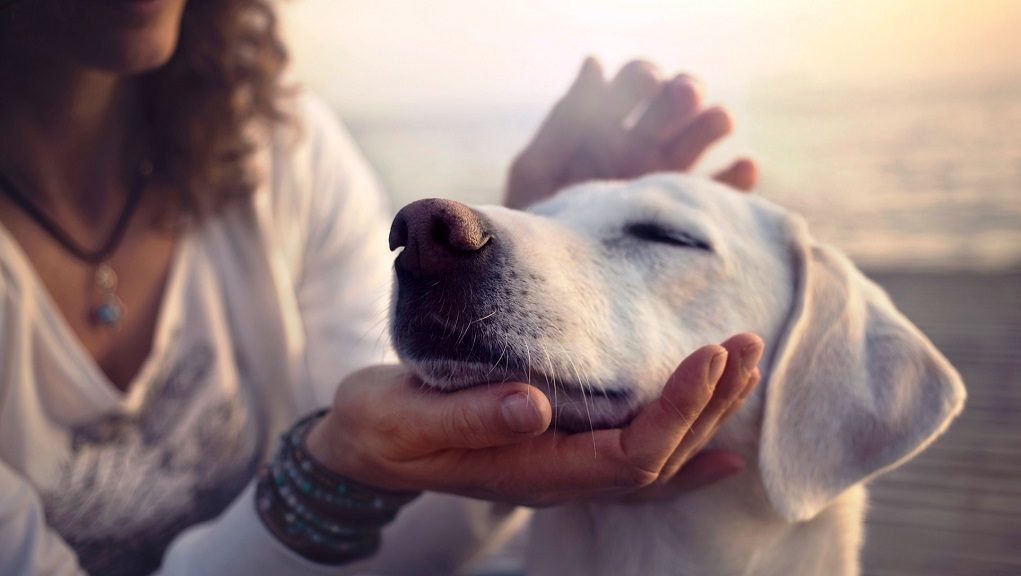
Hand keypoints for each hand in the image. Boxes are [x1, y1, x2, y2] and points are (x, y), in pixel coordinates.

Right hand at [305, 333, 763, 506]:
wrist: (364, 446)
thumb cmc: (381, 427)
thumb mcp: (406, 418)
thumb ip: (469, 416)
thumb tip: (534, 405)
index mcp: (532, 470)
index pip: (629, 454)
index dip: (677, 410)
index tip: (710, 355)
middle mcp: (560, 477)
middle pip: (659, 458)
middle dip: (709, 403)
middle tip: (745, 343)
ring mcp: (563, 469)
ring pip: (656, 458)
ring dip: (706, 415)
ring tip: (744, 366)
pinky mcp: (559, 449)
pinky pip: (636, 462)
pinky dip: (685, 451)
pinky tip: (722, 446)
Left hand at [505, 58, 757, 208]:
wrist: (551, 285)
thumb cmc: (536, 225)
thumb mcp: (538, 170)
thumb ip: (566, 120)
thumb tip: (595, 62)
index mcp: (605, 127)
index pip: (635, 83)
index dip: (643, 77)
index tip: (646, 82)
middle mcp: (642, 147)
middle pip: (675, 103)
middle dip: (683, 92)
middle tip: (683, 96)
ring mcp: (667, 180)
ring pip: (703, 137)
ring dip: (713, 121)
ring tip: (717, 121)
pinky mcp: (687, 216)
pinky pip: (723, 193)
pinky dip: (738, 178)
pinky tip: (743, 167)